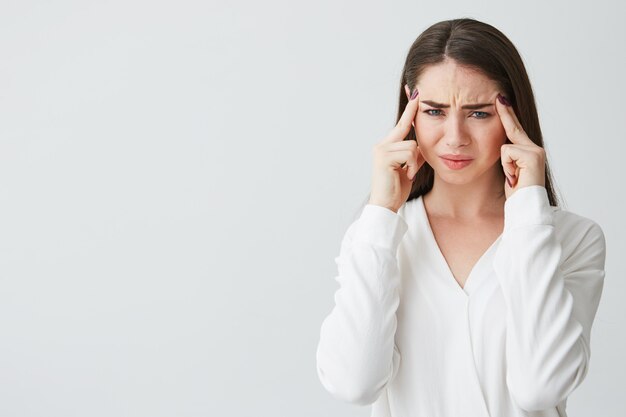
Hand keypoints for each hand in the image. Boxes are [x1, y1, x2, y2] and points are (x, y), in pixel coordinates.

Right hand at [368, 84, 425, 212]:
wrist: (385, 205)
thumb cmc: (396, 189)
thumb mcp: (409, 168)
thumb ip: (415, 155)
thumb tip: (424, 146)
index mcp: (387, 146)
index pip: (401, 125)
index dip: (410, 110)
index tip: (416, 93)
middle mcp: (382, 145)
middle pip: (406, 130)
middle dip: (413, 117)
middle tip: (418, 96)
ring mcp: (381, 150)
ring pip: (411, 145)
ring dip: (414, 162)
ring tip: (407, 174)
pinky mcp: (384, 157)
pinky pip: (409, 154)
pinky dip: (411, 166)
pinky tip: (405, 176)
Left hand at [495, 94, 545, 199]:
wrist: (526, 207)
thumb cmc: (516, 194)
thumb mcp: (508, 171)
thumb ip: (506, 157)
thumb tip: (499, 145)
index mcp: (528, 151)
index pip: (514, 130)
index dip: (507, 114)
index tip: (500, 99)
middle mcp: (534, 148)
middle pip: (513, 128)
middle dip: (506, 112)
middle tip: (498, 96)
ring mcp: (535, 151)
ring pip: (505, 146)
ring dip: (504, 165)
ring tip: (513, 178)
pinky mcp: (533, 155)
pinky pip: (507, 153)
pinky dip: (506, 167)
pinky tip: (515, 178)